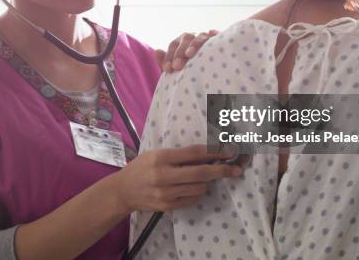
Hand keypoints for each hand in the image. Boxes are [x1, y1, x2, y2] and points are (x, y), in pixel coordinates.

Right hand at [113, 145, 241, 213]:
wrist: (123, 191)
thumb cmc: (141, 167)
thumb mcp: (156, 154)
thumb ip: (179, 155)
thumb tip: (207, 154)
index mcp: (162, 158)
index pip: (194, 153)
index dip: (215, 151)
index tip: (229, 151)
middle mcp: (164, 175)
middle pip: (201, 173)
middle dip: (221, 171)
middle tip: (235, 170)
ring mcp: (166, 193)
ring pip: (199, 188)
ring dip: (205, 182)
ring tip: (199, 178)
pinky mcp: (167, 206)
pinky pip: (192, 200)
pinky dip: (195, 193)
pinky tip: (188, 188)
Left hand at [155, 30, 218, 72]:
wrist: (208, 83)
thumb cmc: (188, 76)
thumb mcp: (175, 73)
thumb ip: (164, 63)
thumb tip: (157, 51)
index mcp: (181, 43)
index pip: (173, 45)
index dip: (169, 56)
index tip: (168, 69)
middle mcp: (193, 38)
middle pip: (186, 39)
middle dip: (180, 53)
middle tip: (177, 67)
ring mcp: (206, 38)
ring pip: (200, 36)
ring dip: (195, 44)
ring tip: (189, 55)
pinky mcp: (219, 42)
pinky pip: (218, 36)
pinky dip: (215, 34)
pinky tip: (212, 35)